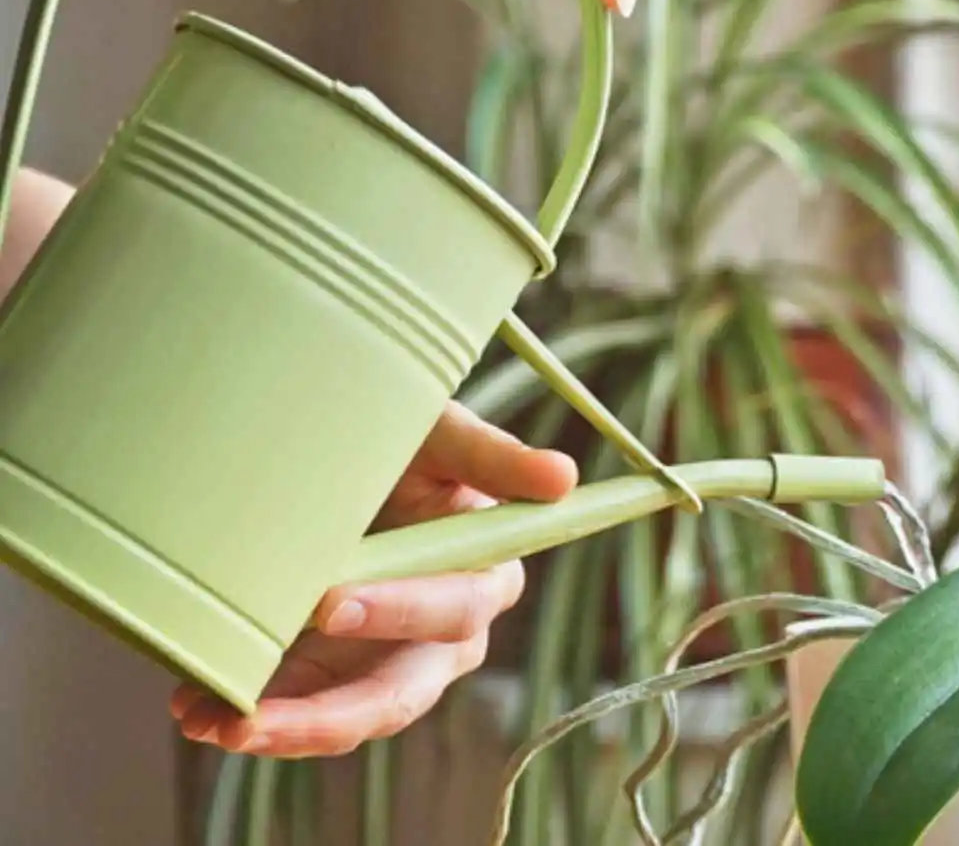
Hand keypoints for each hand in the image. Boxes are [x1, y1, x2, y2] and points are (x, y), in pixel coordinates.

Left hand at [169, 402, 577, 757]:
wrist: (346, 456)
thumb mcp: (442, 433)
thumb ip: (493, 454)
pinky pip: (300, 709)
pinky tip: (194, 710)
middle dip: (327, 711)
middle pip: (401, 690)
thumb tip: (561, 477)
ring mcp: (390, 661)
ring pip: (349, 716)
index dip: (401, 611)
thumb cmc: (408, 442)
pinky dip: (250, 715)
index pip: (455, 607)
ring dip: (282, 728)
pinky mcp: (337, 675)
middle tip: (253, 715)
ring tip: (213, 724)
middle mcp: (446, 634)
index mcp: (485, 573)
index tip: (331, 603)